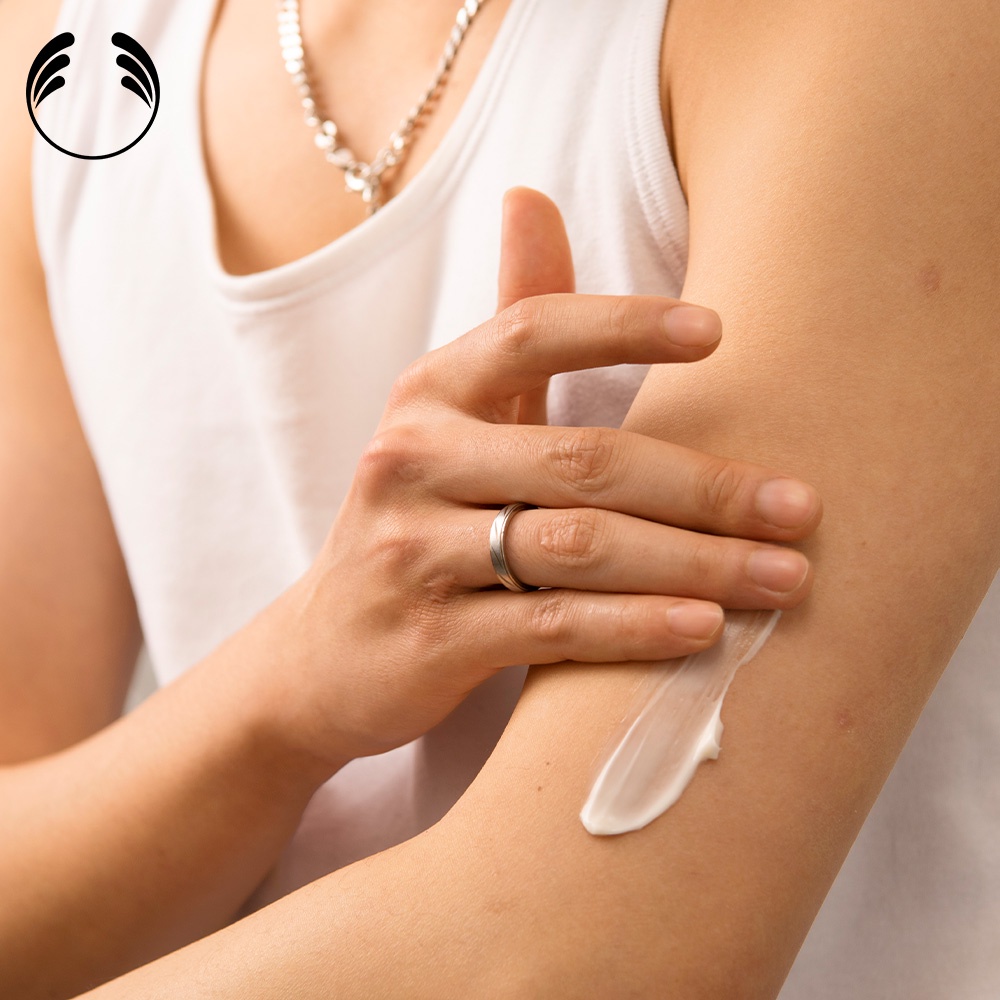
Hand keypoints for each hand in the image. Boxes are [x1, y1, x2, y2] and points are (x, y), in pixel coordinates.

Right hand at [261, 187, 821, 770]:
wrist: (327, 652)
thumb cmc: (419, 519)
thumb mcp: (454, 417)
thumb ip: (508, 317)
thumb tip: (531, 194)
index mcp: (428, 393)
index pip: (530, 333)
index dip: (624, 326)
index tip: (720, 333)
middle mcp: (412, 460)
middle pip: (583, 460)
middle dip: (705, 486)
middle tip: (801, 507)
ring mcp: (413, 552)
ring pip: (578, 548)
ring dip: (694, 563)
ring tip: (784, 576)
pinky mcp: (429, 639)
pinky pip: (550, 626)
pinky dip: (634, 629)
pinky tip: (704, 628)